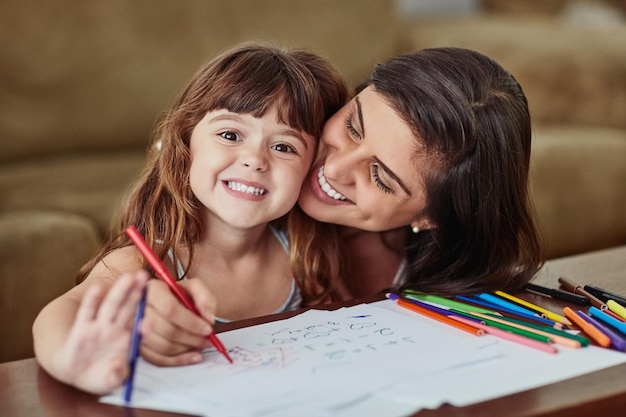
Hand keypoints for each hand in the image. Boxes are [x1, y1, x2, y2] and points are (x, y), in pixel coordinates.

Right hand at [52, 270, 148, 393]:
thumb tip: (118, 365)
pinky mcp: (81, 329)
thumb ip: (116, 374)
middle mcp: (114, 328)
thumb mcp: (113, 379)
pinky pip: (87, 312)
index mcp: (127, 337)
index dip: (147, 312)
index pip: (139, 321)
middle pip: (127, 307)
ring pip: (111, 306)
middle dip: (136, 292)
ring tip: (129, 277)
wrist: (78, 376)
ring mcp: (98, 326)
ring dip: (120, 291)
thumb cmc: (102, 375)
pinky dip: (92, 300)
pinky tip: (98, 288)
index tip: (158, 302)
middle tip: (146, 276)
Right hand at [140, 278, 216, 365]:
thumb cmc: (178, 295)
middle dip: (191, 338)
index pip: (169, 309)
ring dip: (186, 349)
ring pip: (162, 346)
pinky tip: (192, 356)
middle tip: (207, 340)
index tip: (207, 328)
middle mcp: (139, 309)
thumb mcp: (193, 287)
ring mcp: (135, 329)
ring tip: (201, 345)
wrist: (165, 303)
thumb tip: (208, 318)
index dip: (191, 322)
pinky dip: (178, 360)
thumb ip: (204, 296)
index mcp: (152, 290)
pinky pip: (157, 359)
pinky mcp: (138, 346)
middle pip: (166, 329)